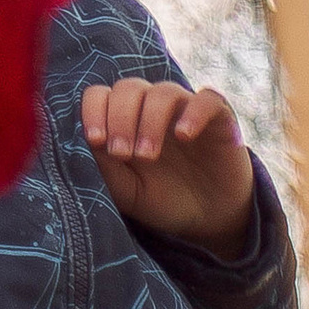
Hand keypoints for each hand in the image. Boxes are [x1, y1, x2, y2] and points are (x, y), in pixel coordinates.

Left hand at [80, 78, 255, 250]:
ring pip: (164, 92)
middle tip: (123, 153)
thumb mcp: (128, 192)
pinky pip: (208, 99)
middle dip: (120, 119)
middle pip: (129, 88)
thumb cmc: (161, 200)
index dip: (94, 111)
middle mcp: (152, 106)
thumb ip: (106, 168)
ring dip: (151, 120)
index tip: (95, 141)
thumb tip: (89, 141)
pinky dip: (194, 112)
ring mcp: (185, 108)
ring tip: (147, 155)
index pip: (100, 95)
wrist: (209, 220)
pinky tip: (184, 135)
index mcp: (124, 118)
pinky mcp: (219, 118)